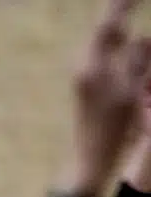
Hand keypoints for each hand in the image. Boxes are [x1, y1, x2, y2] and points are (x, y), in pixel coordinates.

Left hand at [70, 0, 150, 187]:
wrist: (89, 156)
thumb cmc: (116, 129)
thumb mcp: (134, 93)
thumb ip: (139, 63)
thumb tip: (140, 36)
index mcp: (94, 67)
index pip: (109, 25)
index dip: (122, 5)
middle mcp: (83, 67)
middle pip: (102, 29)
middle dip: (119, 11)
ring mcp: (81, 76)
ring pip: (101, 41)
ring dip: (115, 25)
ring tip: (128, 7)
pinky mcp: (84, 85)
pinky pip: (101, 54)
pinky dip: (114, 41)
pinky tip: (123, 36)